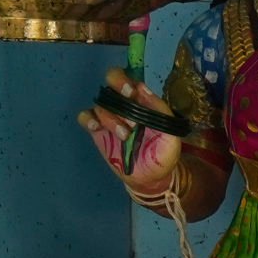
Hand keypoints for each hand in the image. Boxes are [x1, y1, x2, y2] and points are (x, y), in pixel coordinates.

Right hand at [78, 71, 180, 199]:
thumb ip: (160, 111)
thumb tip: (143, 89)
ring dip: (111, 117)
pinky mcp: (99, 132)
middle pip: (112, 81)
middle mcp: (125, 105)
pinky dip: (89, 120)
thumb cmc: (163, 154)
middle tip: (125, 97)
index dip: (128, 80)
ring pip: (101, 104)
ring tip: (125, 135)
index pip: (132, 80)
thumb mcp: (171, 134)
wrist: (152, 177)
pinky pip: (86, 117)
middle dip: (116, 84)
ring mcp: (110, 118)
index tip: (132, 91)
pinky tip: (98, 129)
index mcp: (143, 102)